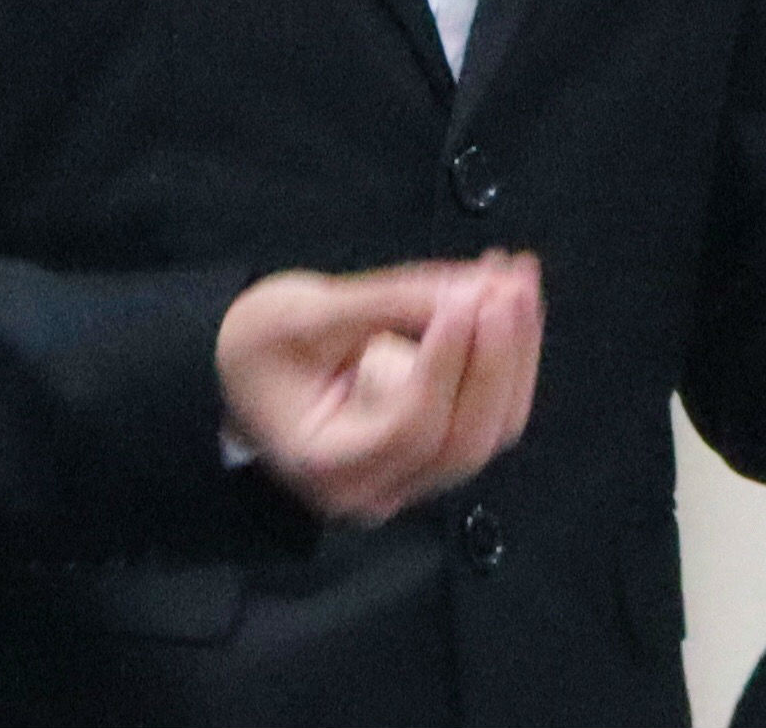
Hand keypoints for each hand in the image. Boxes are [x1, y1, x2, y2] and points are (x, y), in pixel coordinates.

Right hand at [216, 254, 542, 523]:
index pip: (409, 427)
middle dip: (497, 355)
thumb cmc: (258, 350)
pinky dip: (510, 356)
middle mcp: (375, 488)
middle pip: (464, 439)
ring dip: (516, 350)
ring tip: (516, 278)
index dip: (446, 362)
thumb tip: (468, 289)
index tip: (464, 296)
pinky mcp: (438, 450)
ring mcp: (412, 477)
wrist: (249, 377)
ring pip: (493, 428)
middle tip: (506, 283)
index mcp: (327, 464)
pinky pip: (492, 413)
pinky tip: (510, 299)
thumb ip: (385, 303)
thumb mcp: (302, 313)